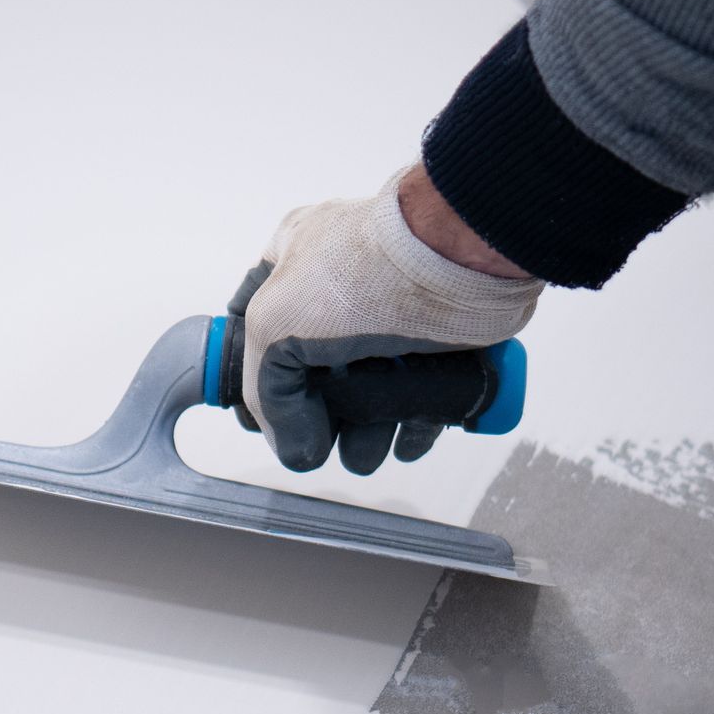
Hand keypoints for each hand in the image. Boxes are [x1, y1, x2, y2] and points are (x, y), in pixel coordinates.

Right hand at [228, 166, 542, 473]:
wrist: (458, 262)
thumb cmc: (362, 270)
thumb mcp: (275, 325)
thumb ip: (267, 392)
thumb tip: (295, 448)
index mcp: (292, 261)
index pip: (254, 322)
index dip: (254, 374)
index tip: (261, 417)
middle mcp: (339, 288)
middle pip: (314, 371)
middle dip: (317, 417)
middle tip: (320, 442)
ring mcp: (389, 316)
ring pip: (367, 391)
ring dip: (365, 434)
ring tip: (366, 452)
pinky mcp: (436, 342)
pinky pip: (417, 397)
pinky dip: (410, 427)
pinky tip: (403, 442)